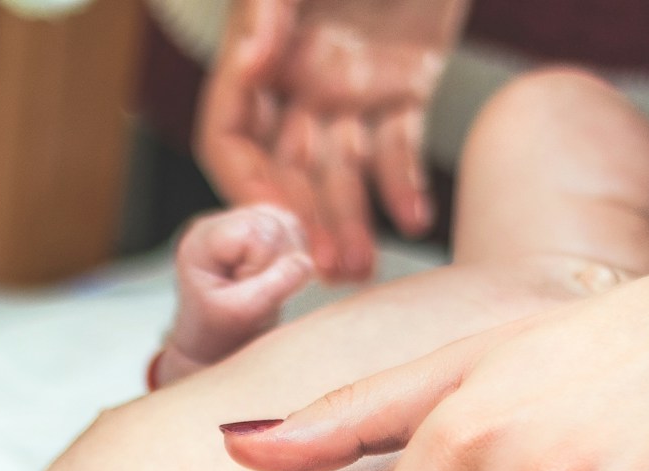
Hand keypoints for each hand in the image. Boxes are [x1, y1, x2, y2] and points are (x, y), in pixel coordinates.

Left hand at [153, 205, 311, 387]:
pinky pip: (298, 233)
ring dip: (287, 263)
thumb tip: (304, 262)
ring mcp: (244, 221)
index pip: (253, 233)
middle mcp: (222, 222)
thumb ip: (272, 287)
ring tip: (263, 286)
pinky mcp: (265, 228)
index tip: (244, 291)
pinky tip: (274, 277)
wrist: (214, 339)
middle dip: (277, 265)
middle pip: (275, 225)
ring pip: (291, 226)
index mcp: (204, 240)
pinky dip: (294, 259)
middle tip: (255, 291)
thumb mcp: (240, 315)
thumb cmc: (218, 330)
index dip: (261, 265)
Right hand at [196, 0, 467, 282]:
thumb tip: (254, 61)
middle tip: (324, 265)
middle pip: (288, 168)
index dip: (246, 182)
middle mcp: (297, 80)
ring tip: (363, 266)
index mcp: (260, 53)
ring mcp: (349, 86)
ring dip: (350, 221)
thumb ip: (268, 6)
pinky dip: (407, 184)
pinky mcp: (404, 82)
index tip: (273, 219)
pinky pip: (400, 145)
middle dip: (303, 220)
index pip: (231, 137)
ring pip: (342, 170)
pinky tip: (417, 220)